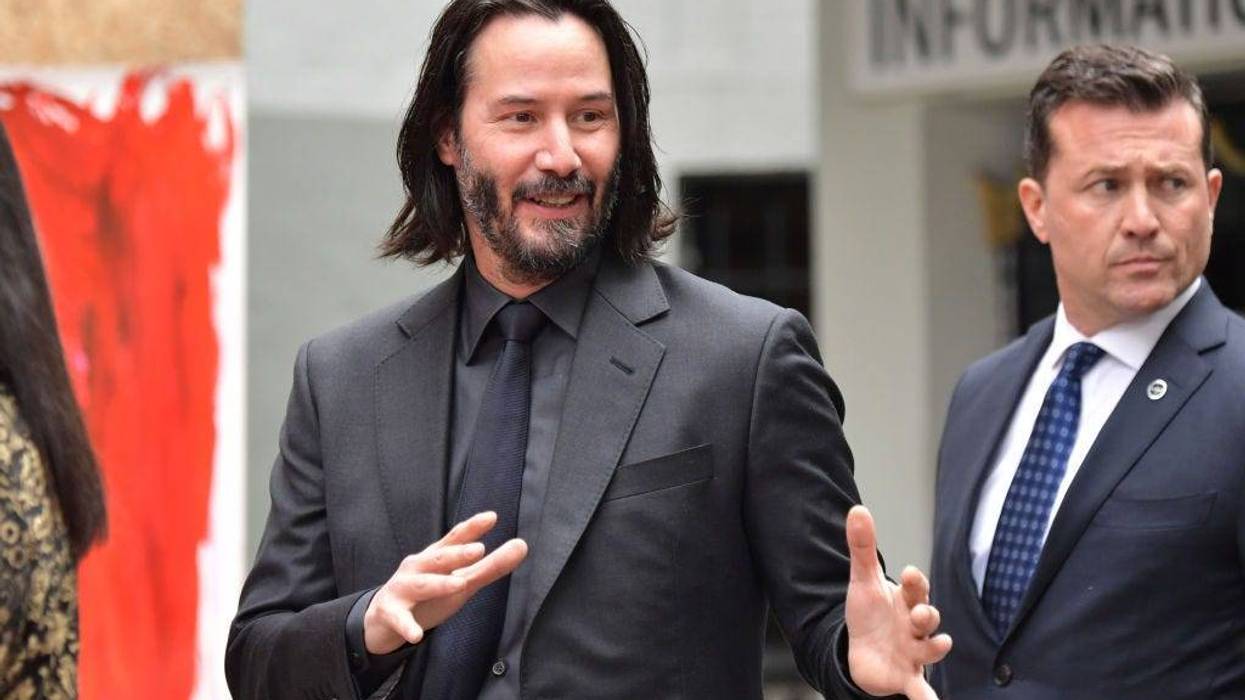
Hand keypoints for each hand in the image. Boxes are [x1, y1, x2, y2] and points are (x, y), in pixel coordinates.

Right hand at [363, 511, 527, 654]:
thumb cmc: (427, 594)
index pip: (455, 539)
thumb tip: (522, 545)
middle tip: (480, 550)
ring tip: (459, 585)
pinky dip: (407, 626)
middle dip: (458, 554)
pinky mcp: (390, 612)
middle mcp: (418, 567)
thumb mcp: (460, 580)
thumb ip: (490, 565)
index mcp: (436, 557)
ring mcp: (402, 588)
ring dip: (439, 584)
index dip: (472, 528)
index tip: (492, 517)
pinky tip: (417, 635)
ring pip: (422, 585)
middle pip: (439, 558)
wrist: (382, 617)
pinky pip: (399, 619)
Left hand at [845, 505, 951, 699]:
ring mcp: (914, 652)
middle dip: (927, 614)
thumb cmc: (868, 614)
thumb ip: (862, 547)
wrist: (861, 650)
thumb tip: (857, 509)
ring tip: (937, 643)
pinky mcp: (907, 677)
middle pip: (928, 617)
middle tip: (919, 613)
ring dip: (936, 647)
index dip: (914, 582)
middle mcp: (915, 626)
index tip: (907, 573)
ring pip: (931, 650)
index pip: (916, 588)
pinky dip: (928, 699)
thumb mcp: (862, 580)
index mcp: (906, 601)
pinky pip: (921, 690)